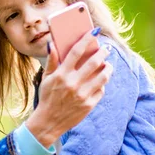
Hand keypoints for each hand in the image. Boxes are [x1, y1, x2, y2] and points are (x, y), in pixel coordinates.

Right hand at [27, 29, 112, 146]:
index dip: (86, 40)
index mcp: (62, 75)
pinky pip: (101, 90)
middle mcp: (73, 83)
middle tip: (106, 49)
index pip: (76, 52)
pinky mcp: (89, 105)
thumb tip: (52, 44)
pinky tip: (100, 81)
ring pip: (102, 76)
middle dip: (102, 53)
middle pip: (93, 62)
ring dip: (108, 68)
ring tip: (108, 64)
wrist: (49, 122)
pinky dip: (102, 84)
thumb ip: (51, 61)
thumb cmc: (47, 98)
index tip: (94, 32)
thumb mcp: (46, 79)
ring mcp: (82, 95)